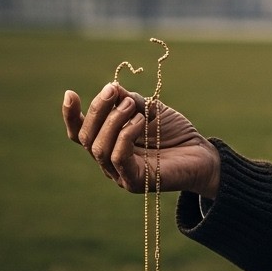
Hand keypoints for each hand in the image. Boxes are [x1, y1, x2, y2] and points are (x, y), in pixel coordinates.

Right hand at [63, 84, 220, 196]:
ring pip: (99, 148)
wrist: (202, 153)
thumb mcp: (149, 109)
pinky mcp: (134, 182)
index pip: (80, 132)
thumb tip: (112, 89)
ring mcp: (119, 173)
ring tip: (132, 106)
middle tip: (113, 91)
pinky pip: (118, 158)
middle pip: (86, 138)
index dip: (70, 115)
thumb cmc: (173, 131)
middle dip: (96, 111)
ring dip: (112, 121)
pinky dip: (125, 135)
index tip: (70, 93)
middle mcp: (109, 160)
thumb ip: (129, 101)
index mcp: (108, 141)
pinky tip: (140, 121)